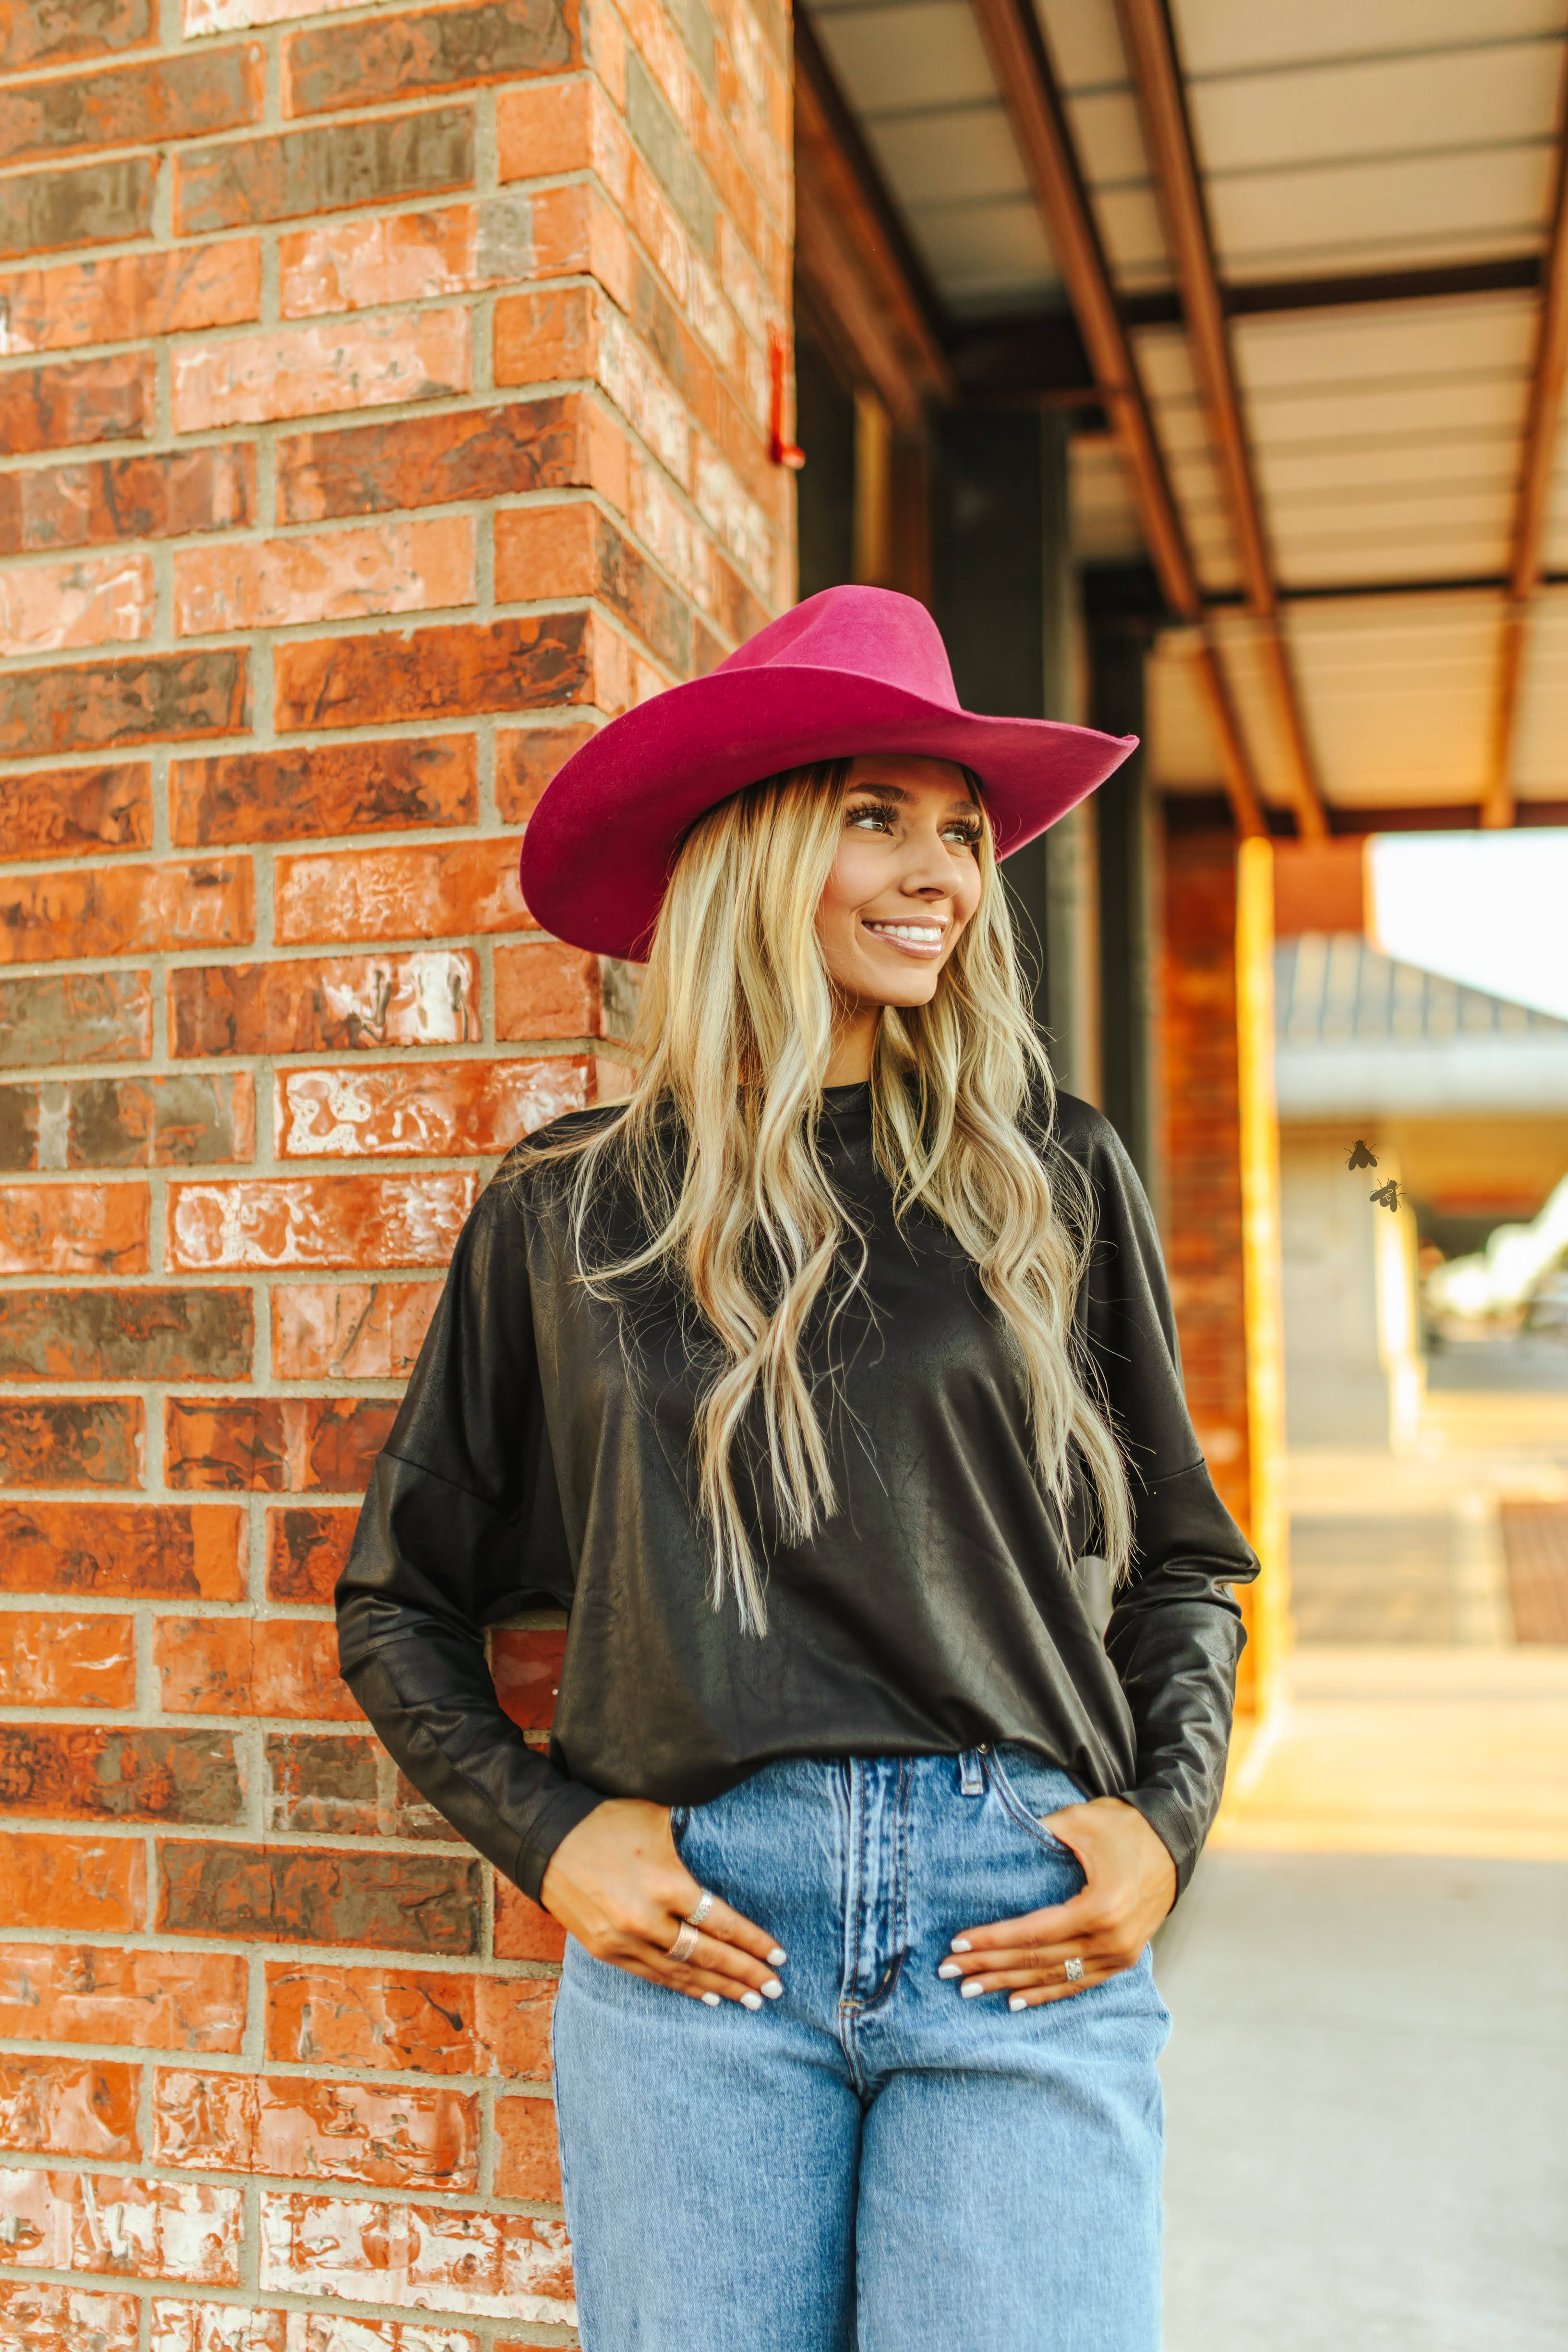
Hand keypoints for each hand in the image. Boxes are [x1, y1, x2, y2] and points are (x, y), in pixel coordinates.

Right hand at [539, 1798, 786, 2009]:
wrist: (545, 1838)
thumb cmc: (607, 1818)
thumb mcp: (658, 1815)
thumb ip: (693, 1833)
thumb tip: (732, 1825)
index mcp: (666, 1882)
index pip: (721, 1922)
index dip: (753, 1942)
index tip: (779, 1956)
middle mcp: (647, 1919)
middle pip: (707, 1954)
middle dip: (745, 1973)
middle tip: (775, 1989)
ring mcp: (624, 1940)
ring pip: (682, 1972)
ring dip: (719, 1987)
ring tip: (752, 2000)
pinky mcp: (606, 1951)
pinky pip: (653, 1976)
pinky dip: (683, 1987)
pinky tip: (708, 1996)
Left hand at [938, 1797, 1175, 2009]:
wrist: (1172, 1842)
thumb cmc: (1123, 1825)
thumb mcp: (1079, 1821)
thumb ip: (1038, 1835)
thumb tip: (994, 1845)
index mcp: (1101, 1907)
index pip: (1033, 1932)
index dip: (992, 1939)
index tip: (957, 1943)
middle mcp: (1112, 1939)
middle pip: (1038, 1960)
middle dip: (989, 1967)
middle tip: (949, 1972)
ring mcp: (1120, 1955)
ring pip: (1055, 1977)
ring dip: (1010, 1985)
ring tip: (971, 1990)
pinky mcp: (1123, 1960)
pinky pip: (1078, 1984)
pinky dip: (1046, 1993)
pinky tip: (1017, 2002)